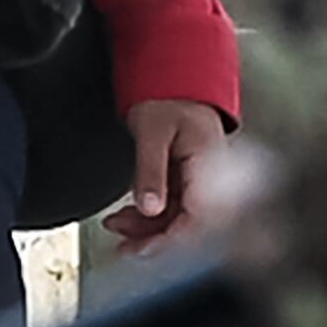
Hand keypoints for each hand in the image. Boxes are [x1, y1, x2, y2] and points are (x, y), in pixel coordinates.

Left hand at [107, 97, 228, 243]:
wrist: (173, 78)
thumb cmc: (167, 98)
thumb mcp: (151, 132)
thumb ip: (151, 172)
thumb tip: (149, 209)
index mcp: (209, 162)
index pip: (199, 216)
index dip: (172, 238)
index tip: (143, 249)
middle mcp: (211, 176)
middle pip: (190, 224)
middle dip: (155, 239)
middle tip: (124, 248)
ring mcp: (200, 180)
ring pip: (179, 219)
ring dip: (148, 230)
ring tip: (115, 227)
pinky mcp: (188, 182)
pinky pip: (172, 208)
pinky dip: (149, 217)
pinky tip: (126, 218)